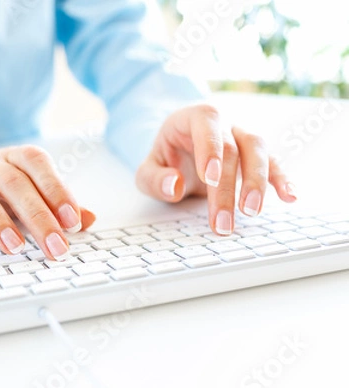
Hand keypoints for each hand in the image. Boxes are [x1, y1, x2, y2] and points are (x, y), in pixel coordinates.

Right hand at [0, 145, 95, 259]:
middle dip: (37, 216)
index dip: (56, 190)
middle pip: (14, 183)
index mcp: (16, 158)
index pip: (38, 165)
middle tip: (55, 246)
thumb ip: (58, 205)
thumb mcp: (30, 191)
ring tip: (15, 247)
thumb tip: (90, 219)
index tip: (73, 221)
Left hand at [135, 104, 295, 234]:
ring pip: (258, 150)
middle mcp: (223, 122)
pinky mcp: (257, 154)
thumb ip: (154, 178)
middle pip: (231, 148)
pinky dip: (283, 179)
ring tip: (251, 211)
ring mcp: (243, 135)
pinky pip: (274, 163)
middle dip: (227, 187)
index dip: (210, 149)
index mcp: (193, 117)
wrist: (182, 148)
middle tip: (222, 220)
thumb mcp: (147, 169)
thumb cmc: (167, 157)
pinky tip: (290, 197)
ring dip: (257, 182)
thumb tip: (172, 186)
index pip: (206, 123)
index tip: (210, 178)